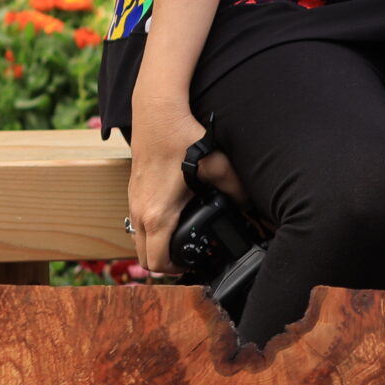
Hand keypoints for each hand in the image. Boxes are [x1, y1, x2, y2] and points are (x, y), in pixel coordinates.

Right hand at [127, 111, 246, 275]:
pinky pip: (136, 223)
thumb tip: (252, 207)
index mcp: (159, 214)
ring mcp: (133, 202)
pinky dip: (150, 230)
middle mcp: (140, 212)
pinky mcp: (132, 191)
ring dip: (155, 247)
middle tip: (188, 258)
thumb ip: (236, 189)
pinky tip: (171, 218)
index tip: (193, 265)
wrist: (156, 113)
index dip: (175, 272)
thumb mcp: (216, 165)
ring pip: (138, 241)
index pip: (157, 262)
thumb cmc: (182, 137)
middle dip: (164, 264)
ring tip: (180, 241)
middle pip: (143, 258)